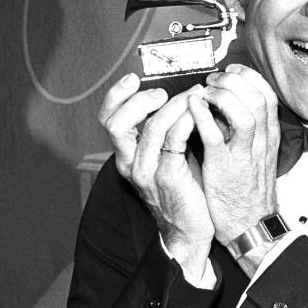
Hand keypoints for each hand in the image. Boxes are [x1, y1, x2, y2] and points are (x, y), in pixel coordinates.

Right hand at [99, 74, 212, 276]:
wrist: (191, 229)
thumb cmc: (184, 186)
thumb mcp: (167, 154)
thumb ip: (165, 128)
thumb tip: (177, 93)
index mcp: (127, 154)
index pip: (108, 119)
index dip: (116, 95)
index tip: (133, 78)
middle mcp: (130, 162)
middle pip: (116, 123)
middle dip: (139, 100)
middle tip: (163, 92)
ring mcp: (147, 172)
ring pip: (151, 128)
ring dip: (174, 106)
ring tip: (194, 96)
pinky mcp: (168, 178)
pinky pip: (174, 141)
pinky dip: (186, 121)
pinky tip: (199, 114)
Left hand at [188, 64, 279, 247]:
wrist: (251, 226)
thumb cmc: (248, 191)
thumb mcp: (256, 154)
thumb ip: (246, 130)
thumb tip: (228, 105)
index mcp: (269, 136)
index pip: (267, 94)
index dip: (247, 77)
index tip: (229, 74)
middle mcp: (262, 141)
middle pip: (258, 97)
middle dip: (233, 81)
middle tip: (213, 82)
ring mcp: (245, 154)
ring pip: (245, 112)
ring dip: (222, 96)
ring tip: (205, 94)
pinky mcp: (225, 168)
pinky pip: (216, 136)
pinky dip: (203, 117)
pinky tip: (193, 108)